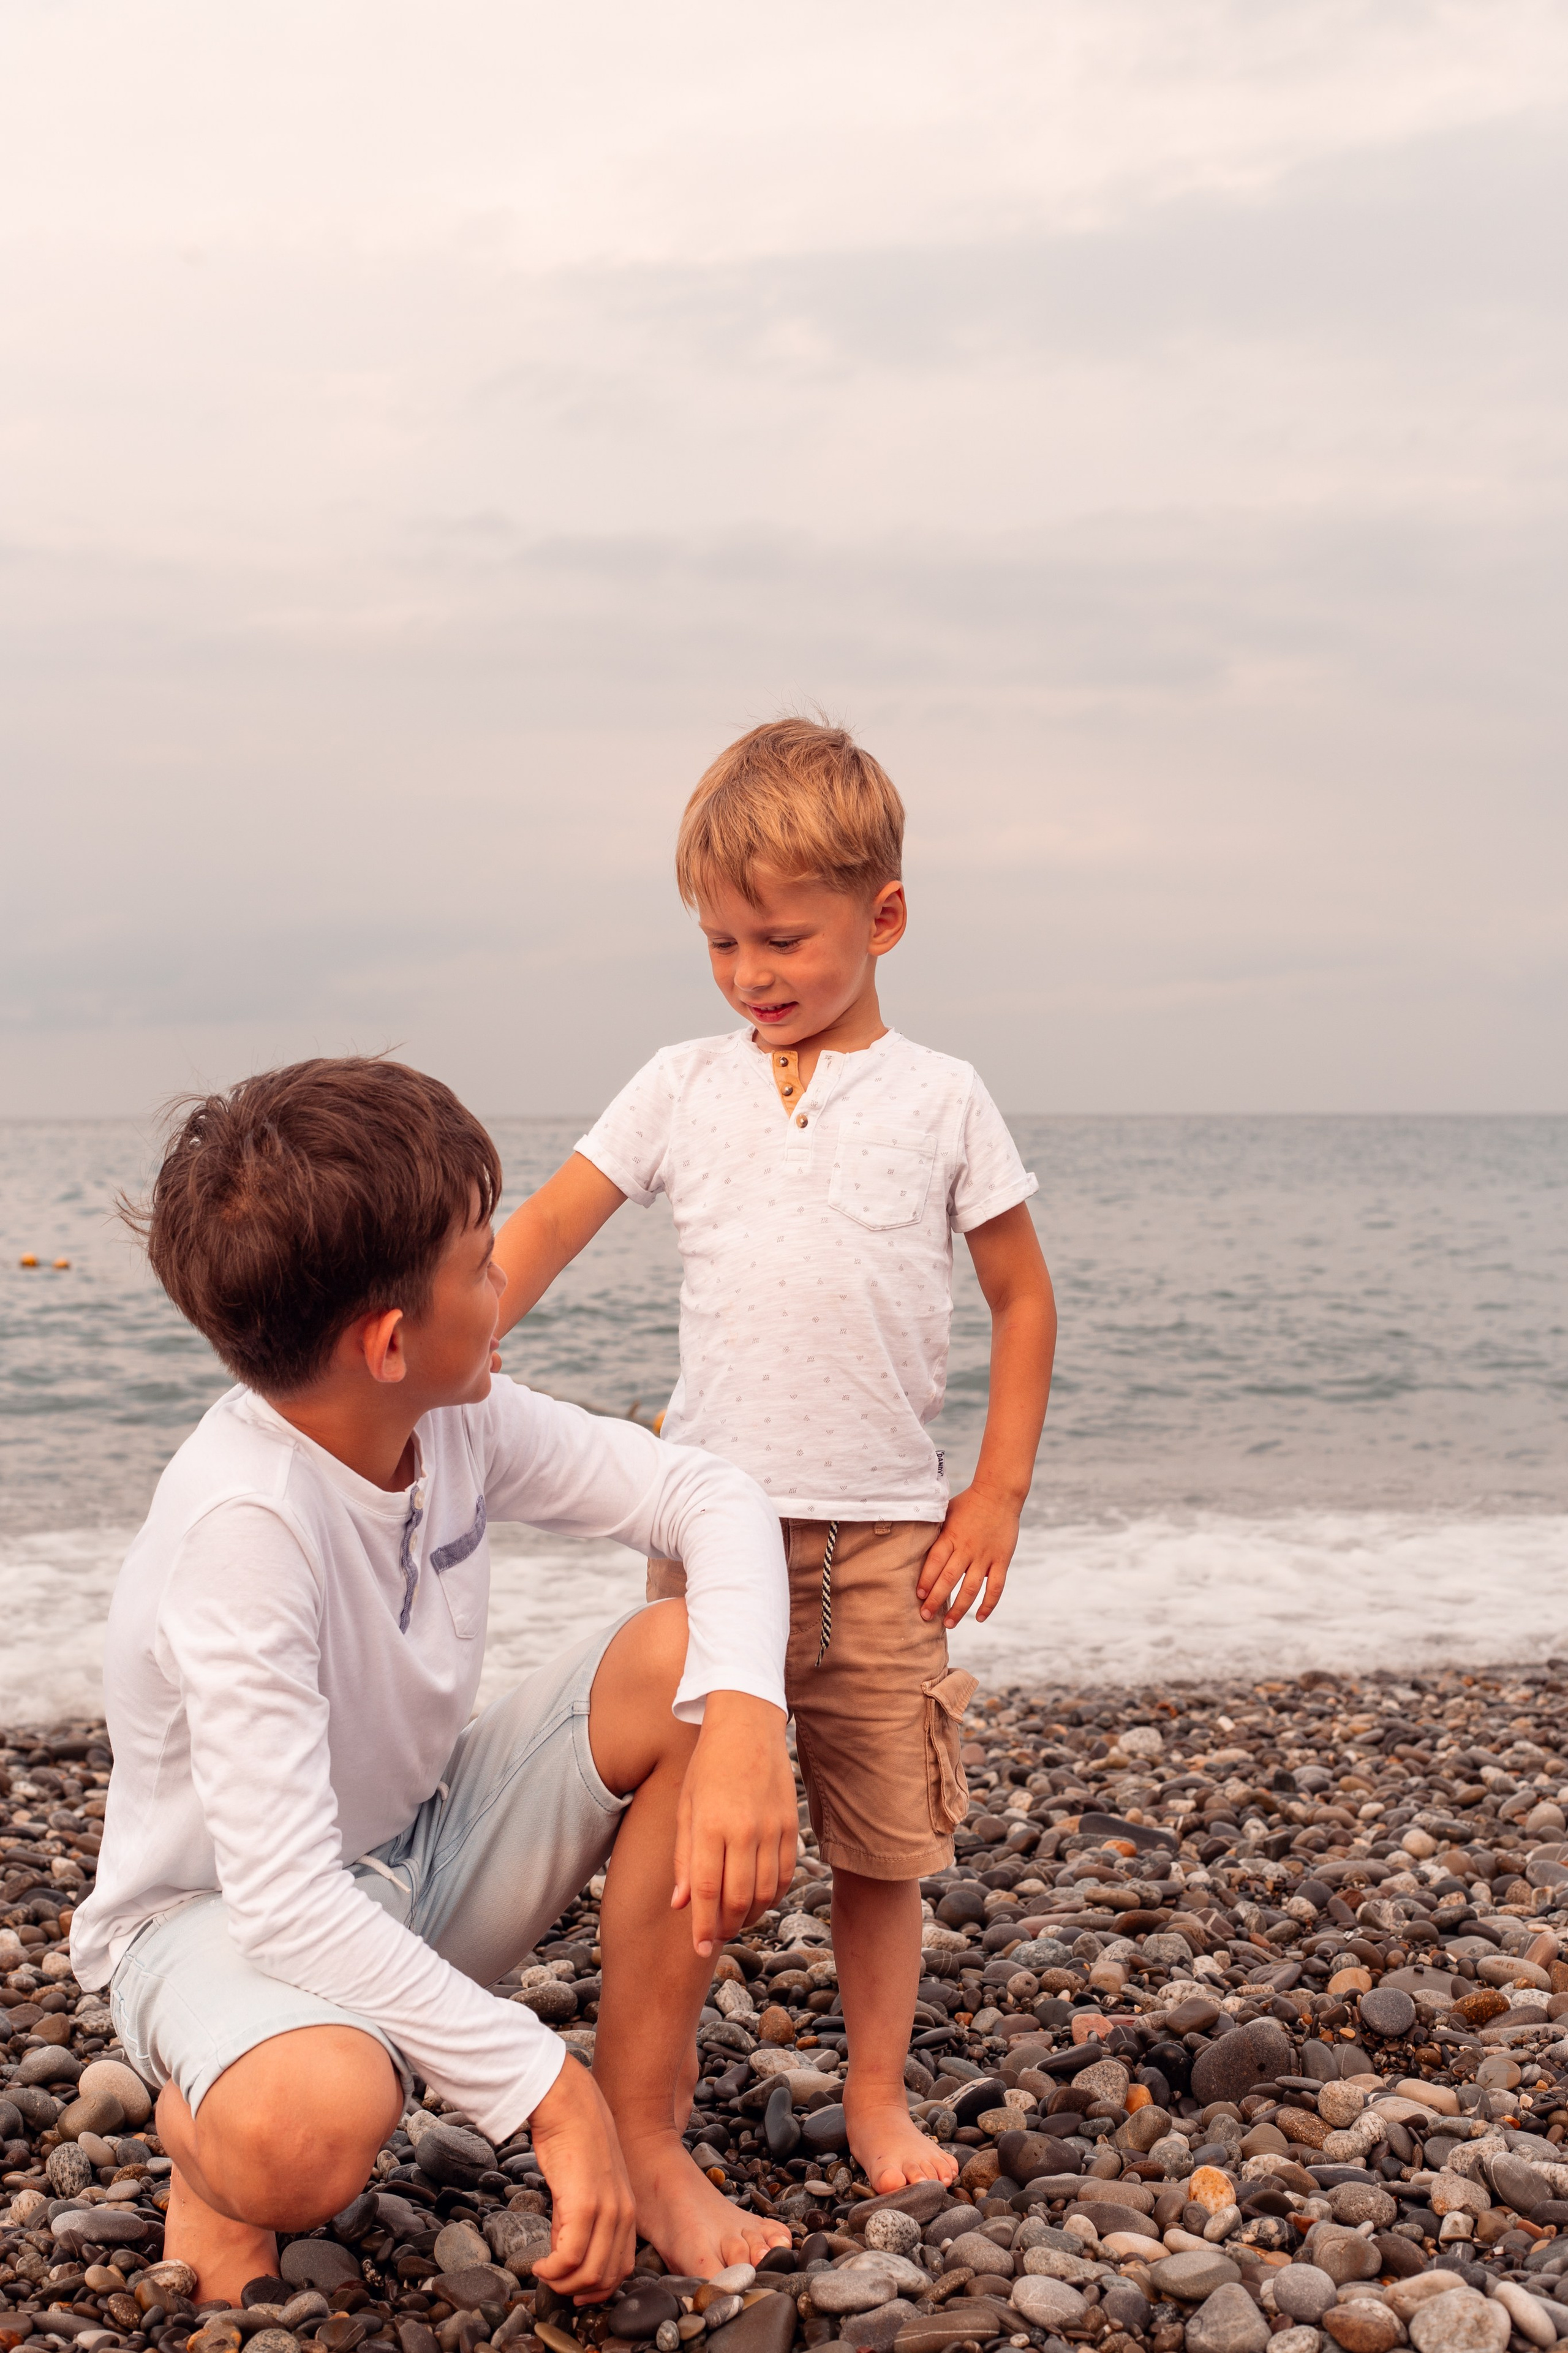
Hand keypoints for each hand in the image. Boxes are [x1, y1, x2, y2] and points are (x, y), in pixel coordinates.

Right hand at [527, 2052, 636, 2300]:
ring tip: (544, 2273)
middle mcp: (623, 2214)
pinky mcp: (585, 2204)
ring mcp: (607, 2210)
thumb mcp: (585, 2186)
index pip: (621, 2268)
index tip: (574, 2290)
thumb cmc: (572, 2140)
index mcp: (627, 2211)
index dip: (597, 2289)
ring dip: (562, 2284)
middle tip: (553, 2283)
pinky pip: (570, 2257)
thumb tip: (565, 2251)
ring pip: (590, 2273)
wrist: (568, 2104)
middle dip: (577, 2291)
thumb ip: (582, 2219)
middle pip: (606, 2278)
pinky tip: (539, 2265)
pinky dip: (552, 2271)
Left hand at [671, 1691, 796, 1956]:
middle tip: (714, 1936)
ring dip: (749, 1915)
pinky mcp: (791, 1825)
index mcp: (711, 1825)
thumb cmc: (708, 1766)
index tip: (698, 1948)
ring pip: (766, 1891)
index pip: (706, 1890)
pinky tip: (759, 1898)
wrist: (747, 1725)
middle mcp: (744, 1830)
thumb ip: (684, 1857)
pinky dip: (773, 1894)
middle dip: (725, 1926)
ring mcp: (772, 1828)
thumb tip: (681, 1904)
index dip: (702, 1925)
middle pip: (738, 1898)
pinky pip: (786, 1873)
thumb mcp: (685, 1807)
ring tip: (734, 1919)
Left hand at [918, 1485, 1020, 1628]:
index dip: (926, 1580)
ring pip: (971, 1588)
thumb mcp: (945, 1512)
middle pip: (949, 1579)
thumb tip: (910, 1544)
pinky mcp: (1002, 1560)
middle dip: (936, 1600)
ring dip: (959, 1608)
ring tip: (949, 1623)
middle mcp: (967, 1548)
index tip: (918, 1595)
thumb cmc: (968, 1503)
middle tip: (925, 1616)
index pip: (935, 1562)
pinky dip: (988, 1605)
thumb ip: (933, 1531)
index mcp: (951, 1536)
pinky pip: (996, 1587)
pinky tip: (979, 1617)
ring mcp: (986, 1556)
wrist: (1000, 1493)